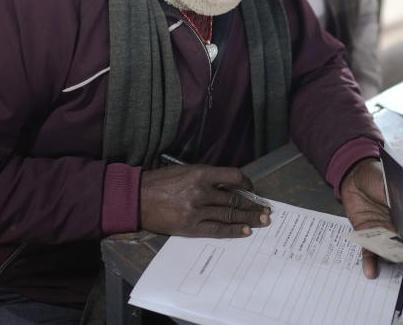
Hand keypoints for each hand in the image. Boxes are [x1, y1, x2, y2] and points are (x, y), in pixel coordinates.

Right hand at [140, 164, 270, 237]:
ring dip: (248, 218)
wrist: (136, 198)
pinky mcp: (190, 226)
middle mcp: (200, 191)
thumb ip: (205, 177)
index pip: (232, 176)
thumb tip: (227, 186)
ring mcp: (196, 210)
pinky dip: (232, 230)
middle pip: (234, 198)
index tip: (252, 189)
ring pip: (229, 214)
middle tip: (266, 210)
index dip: (246, 183)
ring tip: (262, 221)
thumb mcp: (184, 170)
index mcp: (200, 173)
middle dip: (252, 205)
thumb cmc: (160, 182)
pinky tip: (245, 231)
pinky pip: (216, 229)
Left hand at [340, 158, 395, 278]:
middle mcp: (398, 225)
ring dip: (390, 259)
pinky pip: (369, 250)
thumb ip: (400, 198)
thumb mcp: (389, 183)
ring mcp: (382, 231)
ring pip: (388, 249)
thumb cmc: (376, 176)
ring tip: (392, 266)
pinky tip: (371, 271)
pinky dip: (370, 262)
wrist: (353, 176)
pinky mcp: (366, 235)